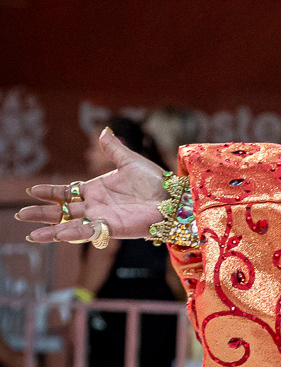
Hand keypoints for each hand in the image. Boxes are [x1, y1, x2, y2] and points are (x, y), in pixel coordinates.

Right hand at [15, 128, 168, 242]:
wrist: (173, 197)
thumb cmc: (155, 181)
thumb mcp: (130, 161)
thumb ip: (113, 149)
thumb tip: (103, 131)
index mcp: (96, 190)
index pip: (66, 193)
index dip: (49, 193)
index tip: (32, 191)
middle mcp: (95, 206)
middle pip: (62, 211)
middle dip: (41, 214)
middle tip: (21, 215)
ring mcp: (102, 218)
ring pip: (70, 226)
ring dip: (51, 230)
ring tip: (32, 234)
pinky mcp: (112, 228)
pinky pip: (88, 232)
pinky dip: (71, 233)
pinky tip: (56, 235)